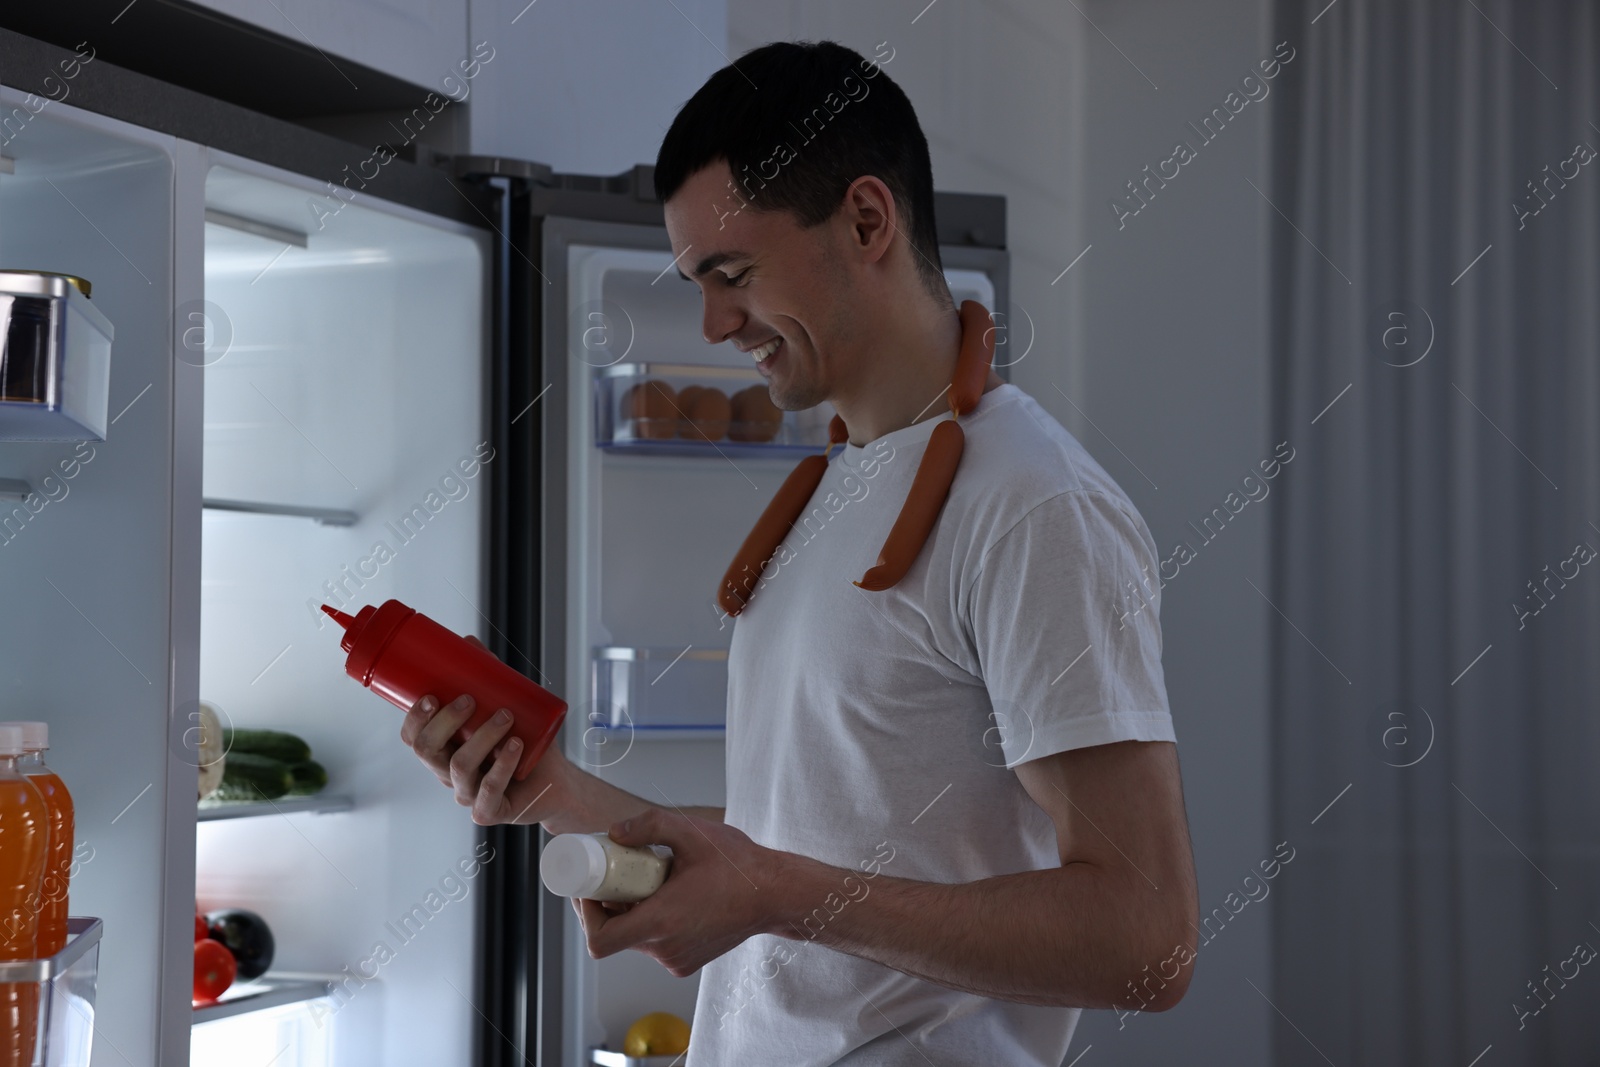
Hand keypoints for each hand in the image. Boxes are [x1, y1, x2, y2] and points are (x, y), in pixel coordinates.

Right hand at [399, 634, 571, 826]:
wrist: (555, 780)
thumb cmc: (525, 743)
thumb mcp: (505, 706)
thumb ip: (487, 678)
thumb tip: (468, 642)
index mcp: (444, 751)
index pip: (413, 738)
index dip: (415, 718)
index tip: (431, 695)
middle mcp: (448, 774)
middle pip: (426, 750)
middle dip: (444, 721)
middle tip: (469, 700)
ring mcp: (467, 795)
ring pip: (459, 766)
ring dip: (482, 736)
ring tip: (506, 717)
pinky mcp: (489, 811)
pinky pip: (488, 789)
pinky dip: (503, 765)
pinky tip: (515, 746)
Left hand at [573, 808, 784, 976]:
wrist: (775, 894)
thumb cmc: (738, 865)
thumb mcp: (692, 833)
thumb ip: (649, 826)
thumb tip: (614, 833)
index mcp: (662, 922)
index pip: (600, 941)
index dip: (586, 916)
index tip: (591, 889)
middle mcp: (666, 949)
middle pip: (616, 935)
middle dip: (609, 904)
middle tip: (616, 874)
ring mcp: (677, 959)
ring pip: (636, 939)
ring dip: (632, 912)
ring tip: (650, 880)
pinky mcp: (687, 961)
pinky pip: (655, 943)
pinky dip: (652, 922)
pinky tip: (669, 896)